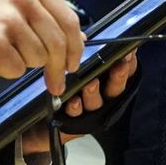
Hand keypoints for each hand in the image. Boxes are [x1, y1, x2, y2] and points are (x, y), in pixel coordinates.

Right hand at [0, 0, 83, 98]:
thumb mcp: (5, 3)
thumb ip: (40, 16)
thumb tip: (76, 39)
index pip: (69, 18)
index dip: (74, 47)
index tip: (72, 63)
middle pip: (59, 42)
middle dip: (58, 68)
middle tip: (54, 82)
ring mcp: (8, 18)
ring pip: (39, 58)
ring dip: (22, 64)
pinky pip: (18, 69)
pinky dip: (4, 71)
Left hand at [14, 48, 138, 156]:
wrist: (35, 124)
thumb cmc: (56, 90)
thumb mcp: (69, 69)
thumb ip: (79, 54)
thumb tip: (83, 37)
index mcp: (103, 82)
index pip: (123, 72)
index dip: (128, 63)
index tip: (129, 52)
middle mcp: (100, 98)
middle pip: (115, 88)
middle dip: (119, 76)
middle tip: (120, 64)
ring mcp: (89, 113)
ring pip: (96, 102)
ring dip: (94, 92)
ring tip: (91, 83)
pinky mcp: (75, 126)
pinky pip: (77, 116)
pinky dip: (76, 108)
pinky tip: (72, 102)